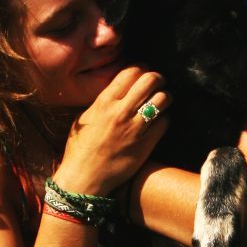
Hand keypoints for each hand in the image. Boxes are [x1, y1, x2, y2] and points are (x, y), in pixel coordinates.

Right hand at [52, 66, 170, 195]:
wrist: (84, 177)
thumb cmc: (80, 148)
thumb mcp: (85, 117)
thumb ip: (102, 101)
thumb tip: (119, 90)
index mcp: (104, 101)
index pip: (131, 71)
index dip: (142, 68)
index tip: (144, 74)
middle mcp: (120, 112)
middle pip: (150, 80)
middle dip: (158, 78)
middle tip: (158, 84)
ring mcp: (134, 128)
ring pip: (162, 99)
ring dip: (165, 97)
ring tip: (163, 101)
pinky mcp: (145, 145)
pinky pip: (164, 122)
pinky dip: (165, 119)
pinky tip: (160, 121)